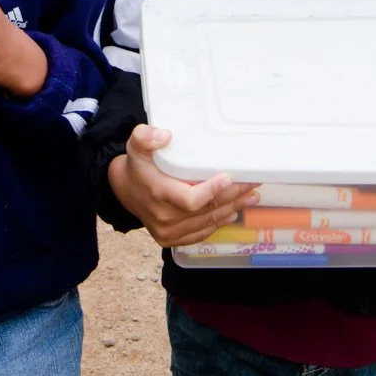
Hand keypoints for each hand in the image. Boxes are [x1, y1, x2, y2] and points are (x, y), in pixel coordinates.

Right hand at [108, 125, 259, 246]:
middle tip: (252, 184)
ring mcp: (167, 232)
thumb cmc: (136, 165)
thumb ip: (145, 137)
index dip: (212, 191)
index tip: (230, 177)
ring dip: (231, 210)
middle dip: (232, 197)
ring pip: (206, 223)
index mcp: (157, 193)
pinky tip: (232, 213)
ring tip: (251, 197)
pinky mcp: (171, 239)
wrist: (123, 191)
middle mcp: (163, 217)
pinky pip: (199, 234)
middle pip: (205, 211)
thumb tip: (165, 135)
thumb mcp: (135, 145)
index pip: (190, 200)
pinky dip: (217, 224)